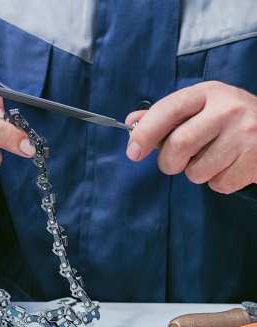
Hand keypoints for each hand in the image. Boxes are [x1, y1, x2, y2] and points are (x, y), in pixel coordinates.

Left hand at [125, 81, 256, 193]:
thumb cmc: (229, 120)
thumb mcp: (200, 108)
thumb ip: (165, 116)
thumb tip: (132, 122)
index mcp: (208, 93)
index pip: (168, 110)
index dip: (145, 133)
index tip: (133, 152)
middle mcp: (228, 109)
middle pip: (179, 145)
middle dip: (168, 162)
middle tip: (174, 163)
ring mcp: (245, 134)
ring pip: (196, 171)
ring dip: (195, 173)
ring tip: (212, 159)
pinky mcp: (255, 160)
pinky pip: (218, 184)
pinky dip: (216, 182)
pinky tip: (229, 166)